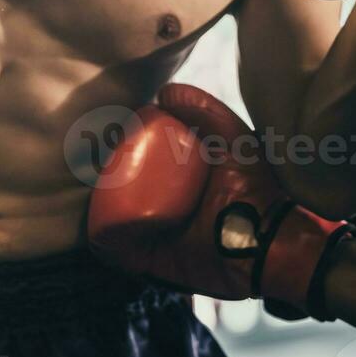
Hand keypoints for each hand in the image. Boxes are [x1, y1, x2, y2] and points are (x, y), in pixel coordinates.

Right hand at [87, 84, 350, 319]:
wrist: (269, 243)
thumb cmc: (255, 186)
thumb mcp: (233, 138)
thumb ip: (205, 110)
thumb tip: (163, 93)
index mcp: (185, 176)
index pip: (146, 157)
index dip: (126, 145)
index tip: (106, 132)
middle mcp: (169, 204)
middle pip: (126, 188)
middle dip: (105, 177)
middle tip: (86, 162)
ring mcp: (160, 235)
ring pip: (118, 219)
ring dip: (98, 209)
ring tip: (86, 192)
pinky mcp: (157, 262)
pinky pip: (121, 254)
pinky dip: (104, 244)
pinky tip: (92, 229)